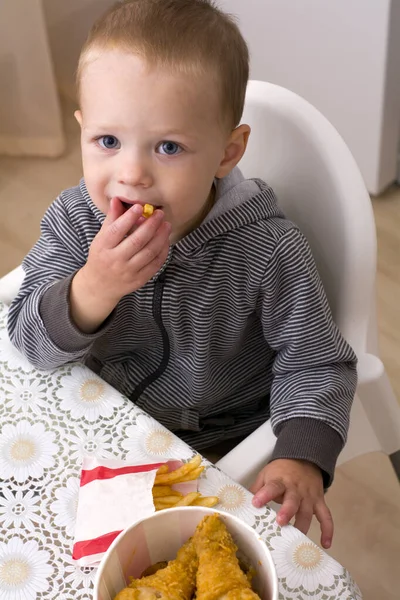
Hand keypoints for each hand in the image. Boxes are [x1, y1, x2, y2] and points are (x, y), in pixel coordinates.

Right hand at [70, 198, 170, 331]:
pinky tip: (165, 240)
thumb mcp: (101, 238)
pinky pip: (155, 264)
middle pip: (137, 241)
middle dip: (151, 225)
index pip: (117, 230)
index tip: (140, 207)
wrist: (100, 285)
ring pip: (149, 252)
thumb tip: (117, 200)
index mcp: (103, 247)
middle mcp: (115, 260)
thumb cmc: (101, 256)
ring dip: (161, 237)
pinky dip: (163, 251)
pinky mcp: (139, 280)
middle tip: (159, 214)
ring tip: (166, 225)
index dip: (129, 218)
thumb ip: (111, 219)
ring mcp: (128, 271)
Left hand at [250, 459, 332, 548]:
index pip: (272, 486)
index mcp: (280, 480)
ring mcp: (309, 496)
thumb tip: (243, 504)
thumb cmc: (282, 470)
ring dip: (303, 524)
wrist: (305, 458)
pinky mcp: (319, 501)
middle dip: (287, 511)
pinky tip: (325, 544)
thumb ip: (257, 489)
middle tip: (280, 522)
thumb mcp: (266, 474)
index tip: (256, 503)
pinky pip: (326, 516)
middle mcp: (295, 489)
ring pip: (308, 511)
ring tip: (297, 538)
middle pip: (292, 500)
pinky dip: (328, 530)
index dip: (264, 495)